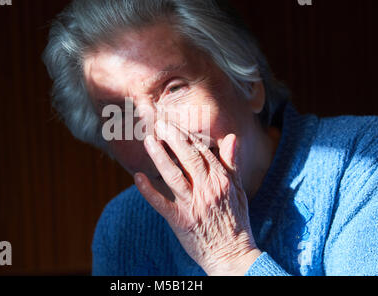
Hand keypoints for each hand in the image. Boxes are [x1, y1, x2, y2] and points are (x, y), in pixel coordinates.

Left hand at [134, 120, 260, 274]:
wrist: (233, 255)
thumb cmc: (236, 220)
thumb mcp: (239, 190)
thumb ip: (232, 163)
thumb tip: (231, 137)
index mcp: (222, 180)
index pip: (203, 151)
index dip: (188, 135)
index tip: (175, 124)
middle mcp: (208, 189)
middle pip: (188, 157)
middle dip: (173, 137)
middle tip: (159, 123)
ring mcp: (193, 205)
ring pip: (173, 175)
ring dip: (159, 156)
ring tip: (148, 140)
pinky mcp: (180, 221)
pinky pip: (161, 203)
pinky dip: (148, 190)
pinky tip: (138, 177)